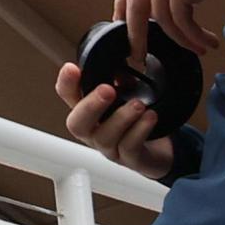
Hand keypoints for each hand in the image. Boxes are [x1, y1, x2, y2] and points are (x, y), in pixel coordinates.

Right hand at [52, 67, 174, 179]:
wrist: (158, 153)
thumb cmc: (136, 122)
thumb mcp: (127, 96)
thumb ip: (120, 80)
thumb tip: (119, 63)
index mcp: (89, 112)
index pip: (68, 97)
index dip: (66, 84)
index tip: (71, 68)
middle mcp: (94, 132)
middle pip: (77, 124)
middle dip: (90, 106)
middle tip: (106, 90)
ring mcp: (110, 148)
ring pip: (105, 137)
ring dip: (122, 118)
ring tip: (138, 104)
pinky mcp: (130, 160)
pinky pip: (130, 147)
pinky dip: (140, 130)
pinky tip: (150, 117)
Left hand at [115, 0, 224, 57]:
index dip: (122, 6)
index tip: (123, 24)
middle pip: (135, 6)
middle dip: (136, 35)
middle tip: (138, 54)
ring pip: (162, 18)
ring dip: (179, 39)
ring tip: (196, 48)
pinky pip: (182, 21)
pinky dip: (193, 36)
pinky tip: (205, 41)